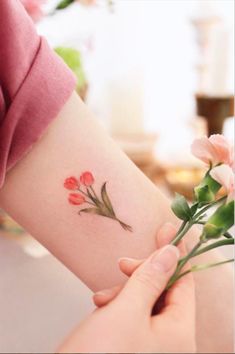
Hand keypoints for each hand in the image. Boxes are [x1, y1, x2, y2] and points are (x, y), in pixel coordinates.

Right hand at [58, 223, 195, 352]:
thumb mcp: (127, 310)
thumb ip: (150, 279)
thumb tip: (171, 252)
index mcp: (178, 334)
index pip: (184, 284)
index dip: (174, 255)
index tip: (167, 230)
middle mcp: (169, 341)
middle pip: (162, 291)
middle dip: (140, 276)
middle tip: (121, 264)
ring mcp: (149, 344)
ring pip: (143, 301)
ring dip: (123, 292)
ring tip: (101, 298)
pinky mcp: (131, 344)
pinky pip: (131, 315)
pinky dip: (117, 306)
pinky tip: (100, 307)